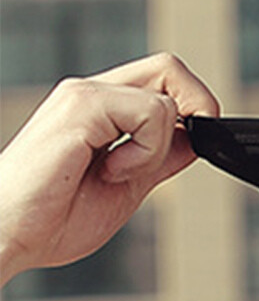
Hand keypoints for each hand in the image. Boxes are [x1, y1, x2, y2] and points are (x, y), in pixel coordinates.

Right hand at [0, 54, 218, 284]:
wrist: (9, 233)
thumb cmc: (54, 216)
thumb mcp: (129, 185)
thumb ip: (160, 158)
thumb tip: (197, 139)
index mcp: (103, 110)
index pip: (165, 81)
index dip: (194, 108)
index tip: (191, 147)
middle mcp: (92, 94)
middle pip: (169, 67)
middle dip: (197, 108)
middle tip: (178, 152)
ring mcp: (84, 96)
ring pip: (165, 96)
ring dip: (158, 147)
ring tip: (120, 173)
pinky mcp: (80, 106)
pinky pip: (150, 112)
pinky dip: (145, 151)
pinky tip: (112, 171)